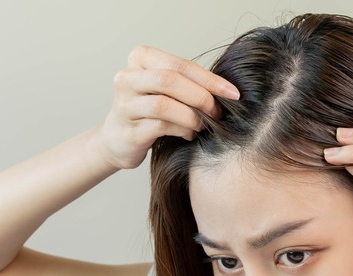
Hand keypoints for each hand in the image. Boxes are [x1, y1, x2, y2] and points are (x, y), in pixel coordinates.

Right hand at [97, 46, 239, 169]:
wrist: (119, 140)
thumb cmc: (150, 110)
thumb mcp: (167, 89)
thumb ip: (189, 83)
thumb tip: (228, 91)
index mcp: (140, 58)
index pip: (179, 64)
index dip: (209, 79)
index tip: (234, 93)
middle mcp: (127, 77)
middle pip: (169, 80)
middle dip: (201, 97)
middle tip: (219, 111)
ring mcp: (123, 104)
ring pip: (163, 105)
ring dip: (192, 116)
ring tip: (204, 125)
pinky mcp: (127, 131)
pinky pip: (160, 126)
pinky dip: (182, 130)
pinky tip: (189, 134)